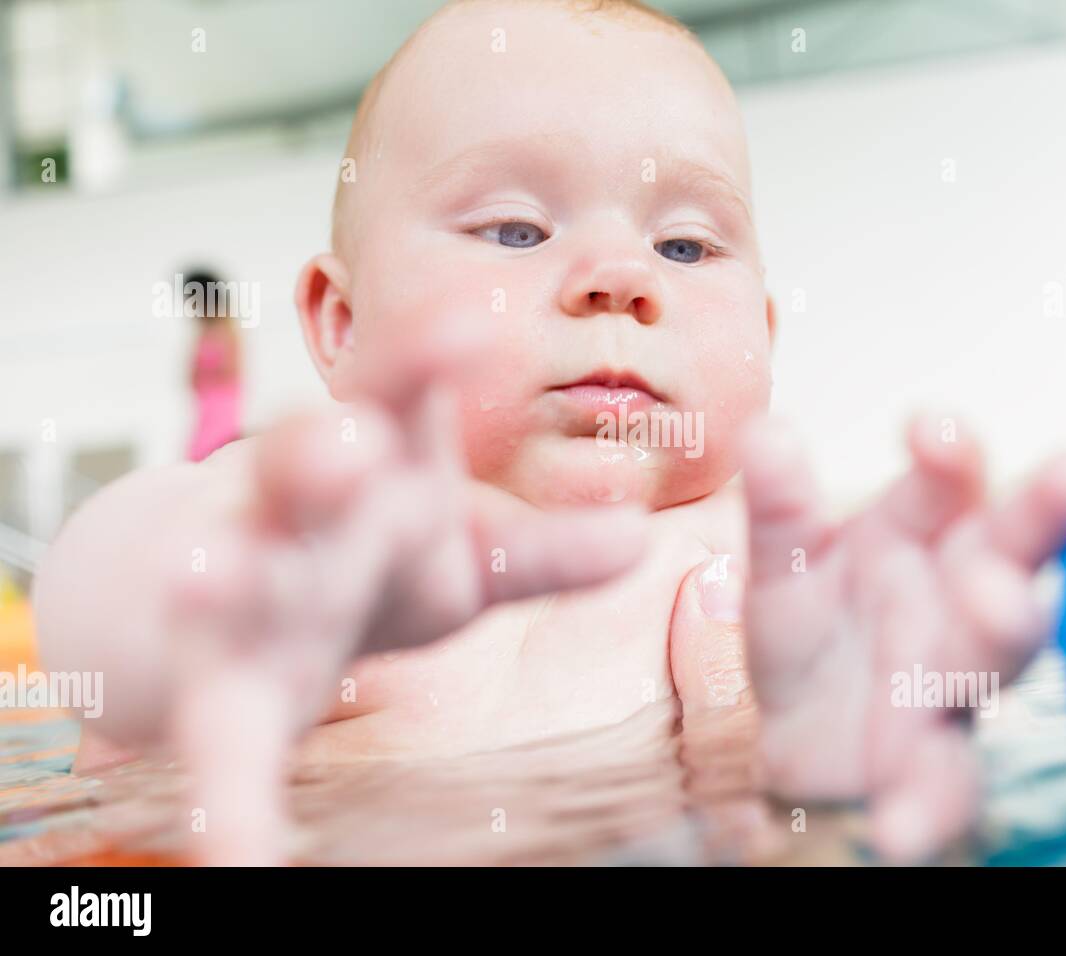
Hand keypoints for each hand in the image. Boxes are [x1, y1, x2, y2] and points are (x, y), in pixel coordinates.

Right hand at [166, 384, 646, 864]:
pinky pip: (219, 747)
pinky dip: (228, 799)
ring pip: (230, 575)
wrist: (216, 593)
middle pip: (302, 473)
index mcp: (372, 472)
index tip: (461, 321)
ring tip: (211, 574)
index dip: (425, 361)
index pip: (395, 401)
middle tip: (346, 445)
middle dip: (320, 456)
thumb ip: (542, 551)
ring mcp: (242, 598)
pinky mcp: (217, 692)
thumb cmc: (360, 555)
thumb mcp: (456, 550)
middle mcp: (300, 517)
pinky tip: (239, 852)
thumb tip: (638, 538)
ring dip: (223, 574)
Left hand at [738, 414, 1065, 861]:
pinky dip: (928, 808)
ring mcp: (954, 682)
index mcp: (920, 534)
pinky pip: (944, 786)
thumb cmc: (813, 620)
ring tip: (999, 609)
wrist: (797, 729)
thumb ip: (778, 505)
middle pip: (1011, 547)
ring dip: (1005, 627)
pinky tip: (901, 828)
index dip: (949, 451)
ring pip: (995, 652)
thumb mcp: (783, 560)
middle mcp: (958, 597)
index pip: (948, 480)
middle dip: (1041, 510)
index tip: (930, 424)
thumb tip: (765, 429)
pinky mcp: (933, 766)